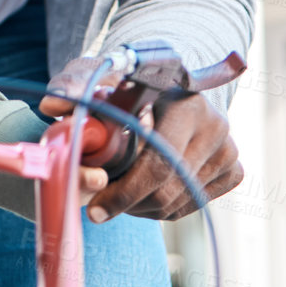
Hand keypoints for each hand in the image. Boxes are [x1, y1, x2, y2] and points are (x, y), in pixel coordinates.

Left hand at [42, 61, 243, 221]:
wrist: (169, 86)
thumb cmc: (127, 84)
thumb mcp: (97, 77)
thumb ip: (74, 87)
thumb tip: (51, 105)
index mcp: (186, 102)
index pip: (158, 163)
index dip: (123, 192)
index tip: (93, 209)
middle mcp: (216, 126)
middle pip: (168, 189)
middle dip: (128, 203)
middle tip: (98, 206)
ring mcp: (228, 150)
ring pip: (180, 202)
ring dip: (143, 207)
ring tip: (119, 190)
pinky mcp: (233, 169)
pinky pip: (192, 205)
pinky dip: (164, 207)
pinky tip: (145, 189)